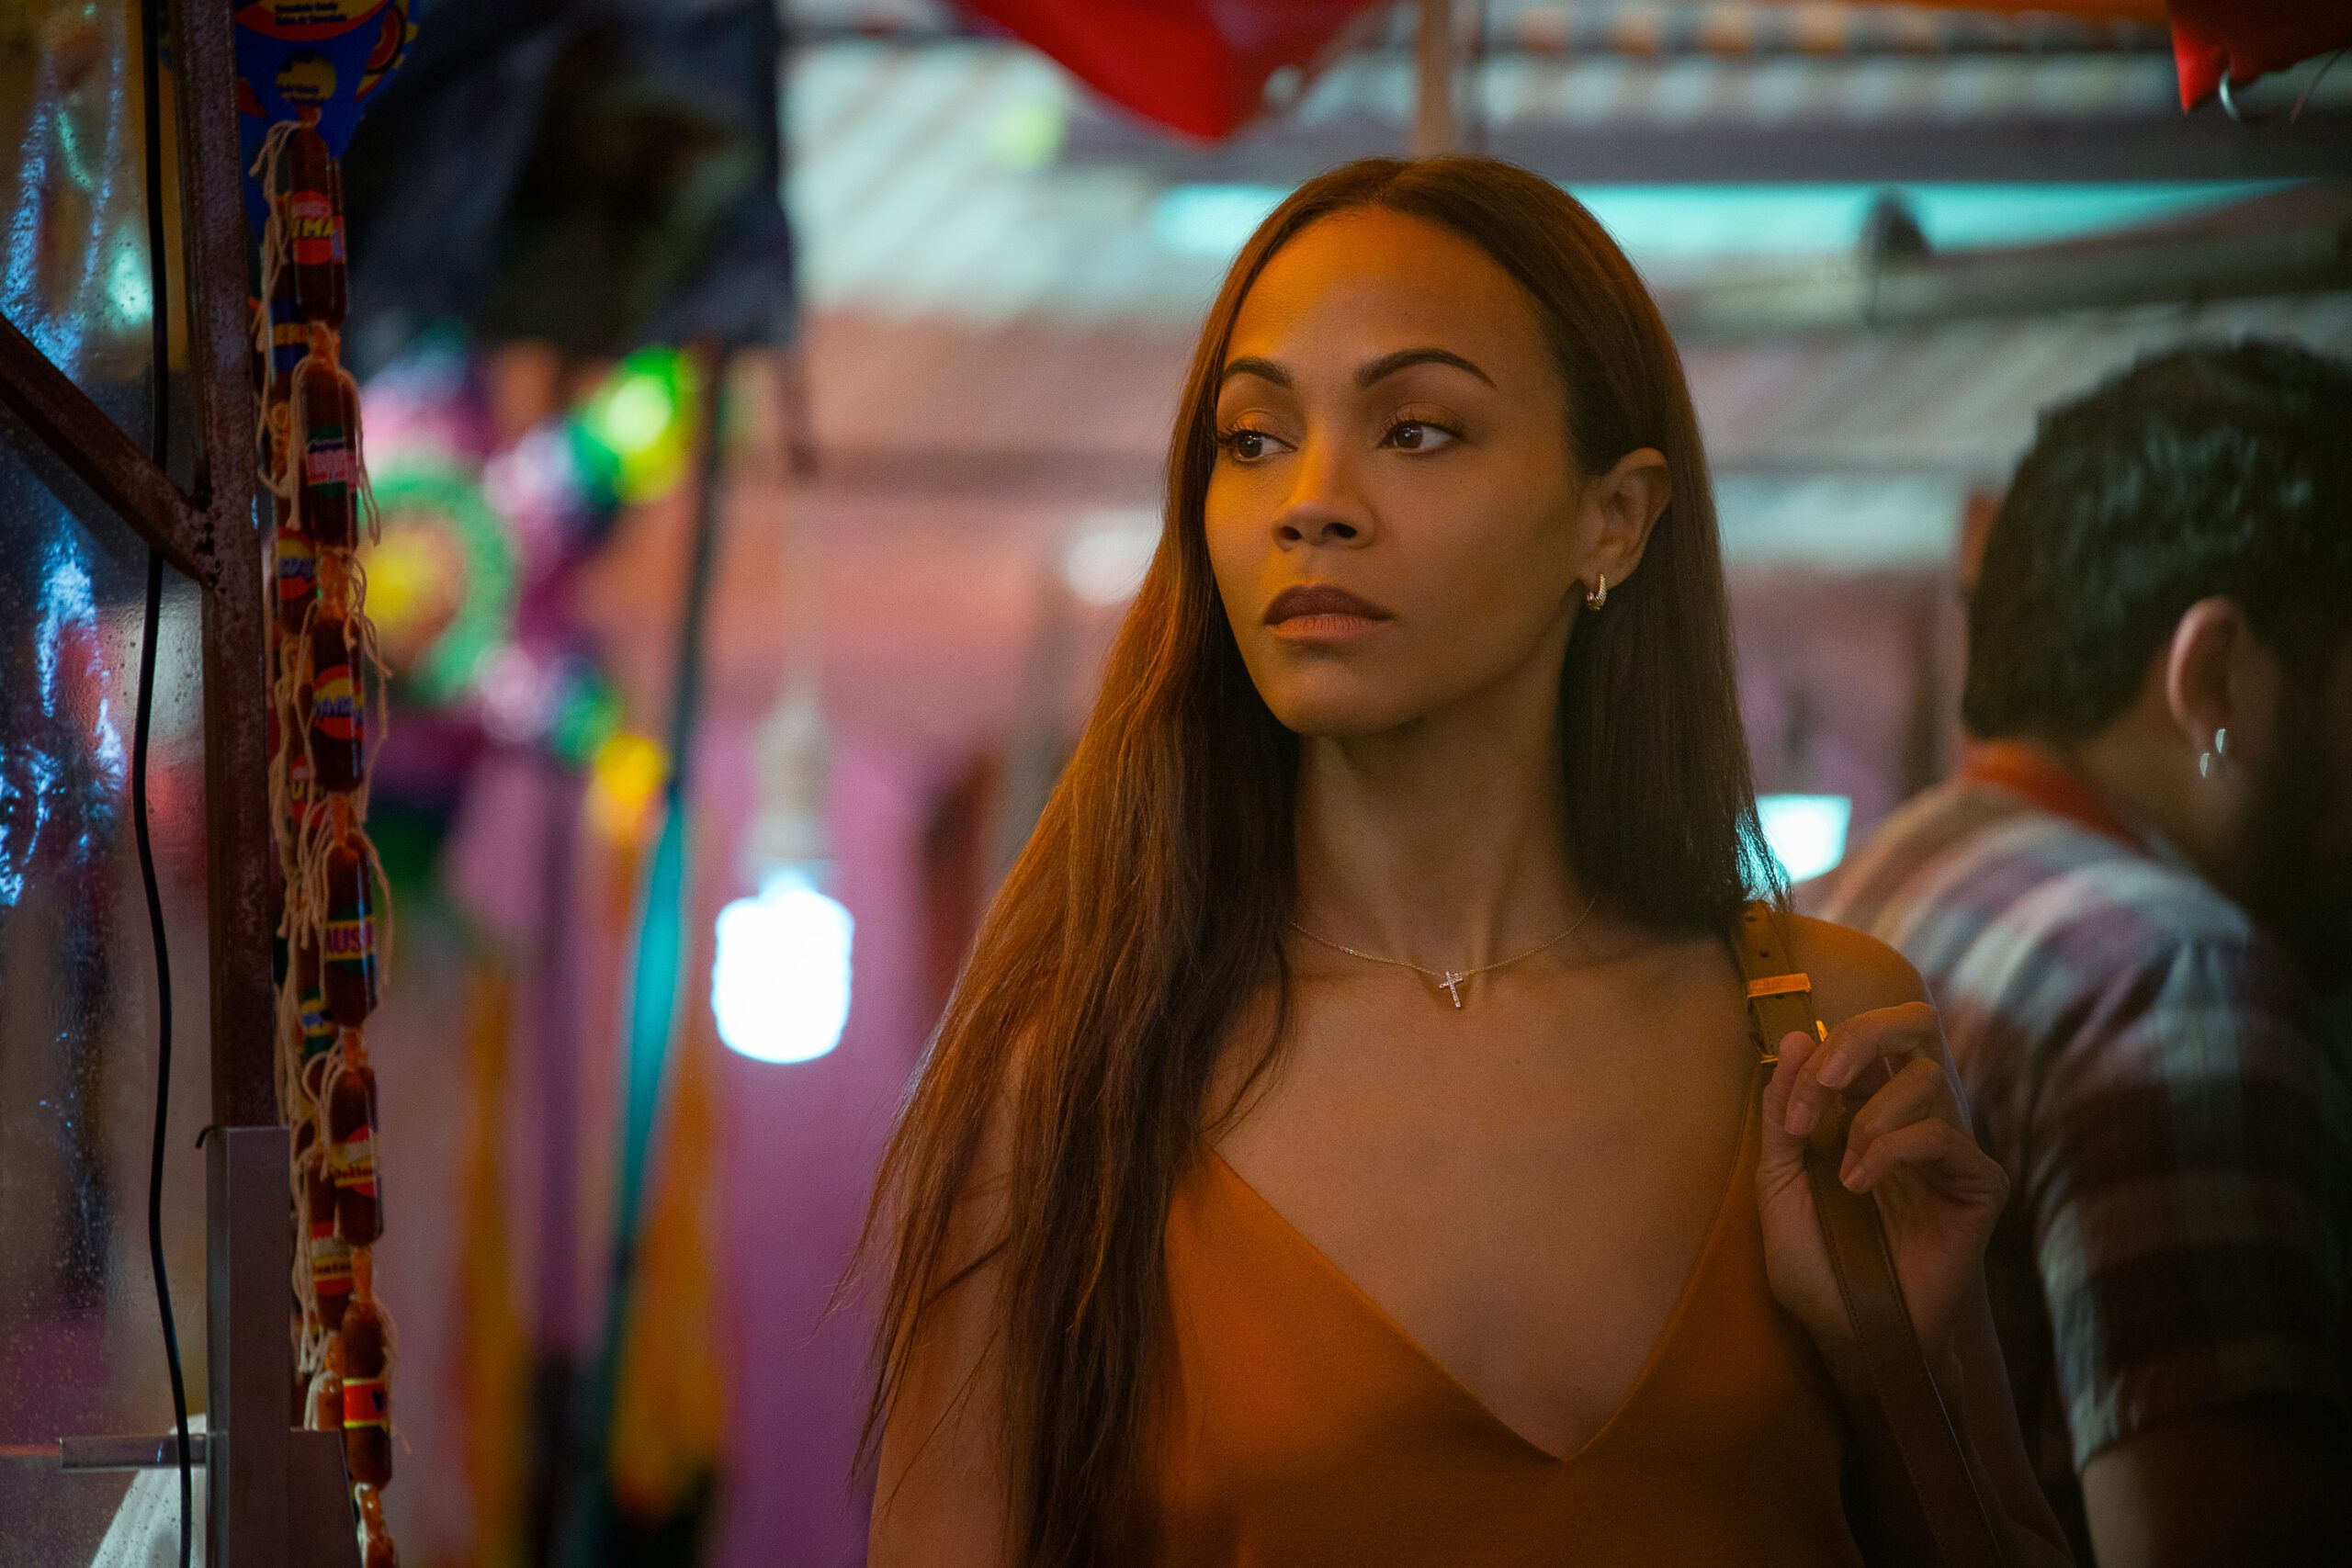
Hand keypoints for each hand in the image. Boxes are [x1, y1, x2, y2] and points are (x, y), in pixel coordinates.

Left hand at [1756, 1001, 2008, 1369]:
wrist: (1849, 1333)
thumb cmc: (1816, 1263)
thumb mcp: (1778, 1181)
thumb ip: (1780, 1112)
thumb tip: (1795, 1038)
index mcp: (1868, 1107)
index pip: (1864, 1037)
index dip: (1823, 1051)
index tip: (1791, 1113)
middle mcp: (1915, 1117)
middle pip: (1915, 1026)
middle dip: (1863, 1038)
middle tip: (1825, 1082)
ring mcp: (1950, 1149)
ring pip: (1927, 1080)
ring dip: (1869, 1118)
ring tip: (1843, 1173)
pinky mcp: (1977, 1185)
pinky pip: (1943, 1135)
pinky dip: (1893, 1150)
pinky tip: (1862, 1188)